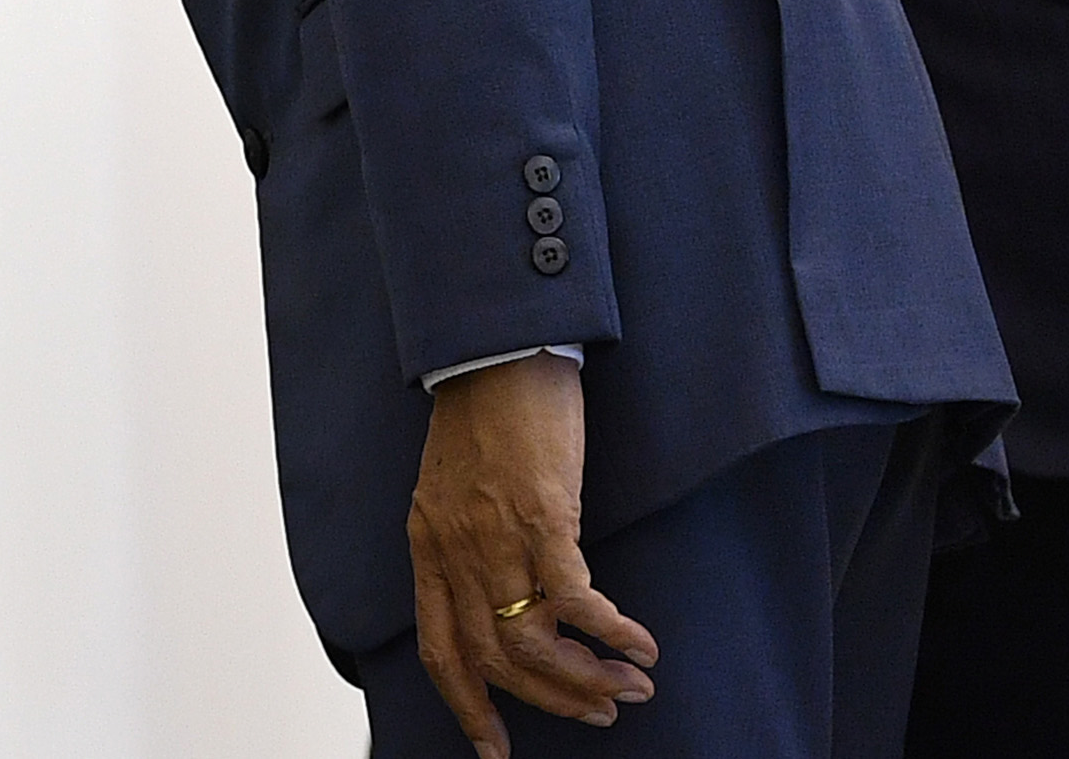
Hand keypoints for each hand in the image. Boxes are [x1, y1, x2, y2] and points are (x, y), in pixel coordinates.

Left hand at [406, 353, 655, 752]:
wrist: (495, 350)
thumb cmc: (482, 414)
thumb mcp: (451, 488)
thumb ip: (465, 543)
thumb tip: (504, 597)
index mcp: (429, 546)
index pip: (441, 650)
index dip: (468, 707)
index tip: (497, 751)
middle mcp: (454, 549)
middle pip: (496, 658)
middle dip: (552, 699)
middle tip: (601, 712)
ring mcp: (495, 533)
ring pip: (534, 640)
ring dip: (587, 674)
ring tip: (630, 686)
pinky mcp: (542, 512)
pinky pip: (575, 596)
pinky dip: (609, 630)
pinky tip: (640, 641)